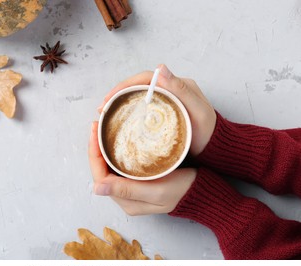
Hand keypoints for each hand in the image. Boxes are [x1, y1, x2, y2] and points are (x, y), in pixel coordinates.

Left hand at [88, 121, 196, 215]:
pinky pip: (118, 164)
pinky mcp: (136, 181)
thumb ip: (127, 190)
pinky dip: (114, 150)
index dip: (94, 152)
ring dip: (103, 147)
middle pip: (101, 169)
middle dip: (96, 147)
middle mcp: (124, 196)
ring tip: (102, 128)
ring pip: (108, 166)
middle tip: (97, 124)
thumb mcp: (157, 191)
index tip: (95, 131)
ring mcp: (129, 189)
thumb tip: (96, 188)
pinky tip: (115, 138)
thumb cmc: (183, 190)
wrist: (201, 191)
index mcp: (126, 200)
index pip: (99, 175)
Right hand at [98, 64, 215, 155]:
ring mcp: (164, 101)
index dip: (124, 86)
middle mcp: (168, 89)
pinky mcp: (161, 113)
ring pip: (136, 97)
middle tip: (102, 108)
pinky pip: (140, 108)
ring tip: (105, 114)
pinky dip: (127, 112)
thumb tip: (160, 68)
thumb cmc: (208, 130)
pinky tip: (118, 120)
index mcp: (176, 84)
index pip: (144, 79)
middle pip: (137, 87)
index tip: (109, 98)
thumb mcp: (197, 109)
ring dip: (119, 103)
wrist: (214, 146)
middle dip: (116, 95)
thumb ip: (180, 89)